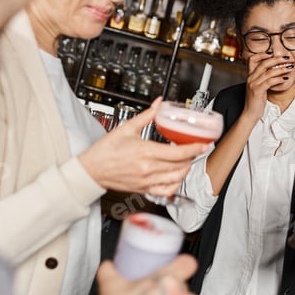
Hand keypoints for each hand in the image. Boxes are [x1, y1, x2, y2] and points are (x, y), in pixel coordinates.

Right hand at [79, 98, 206, 195]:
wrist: (92, 170)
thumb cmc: (105, 151)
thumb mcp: (126, 128)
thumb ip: (147, 116)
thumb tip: (158, 104)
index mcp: (145, 152)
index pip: (178, 153)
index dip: (194, 149)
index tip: (203, 144)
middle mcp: (148, 169)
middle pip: (181, 165)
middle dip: (192, 157)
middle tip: (196, 149)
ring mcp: (147, 181)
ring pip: (176, 178)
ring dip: (186, 169)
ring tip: (187, 160)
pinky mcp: (144, 189)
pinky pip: (166, 190)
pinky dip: (176, 184)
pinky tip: (176, 176)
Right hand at [242, 52, 294, 122]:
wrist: (250, 114)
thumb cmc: (256, 101)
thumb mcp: (258, 87)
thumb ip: (263, 79)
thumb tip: (274, 71)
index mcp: (250, 76)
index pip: (252, 59)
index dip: (262, 54)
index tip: (272, 53)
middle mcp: (251, 78)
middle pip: (264, 63)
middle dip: (277, 59)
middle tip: (287, 58)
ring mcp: (253, 84)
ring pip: (268, 72)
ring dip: (281, 69)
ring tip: (290, 68)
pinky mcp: (257, 91)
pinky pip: (270, 82)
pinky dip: (279, 79)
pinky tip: (285, 79)